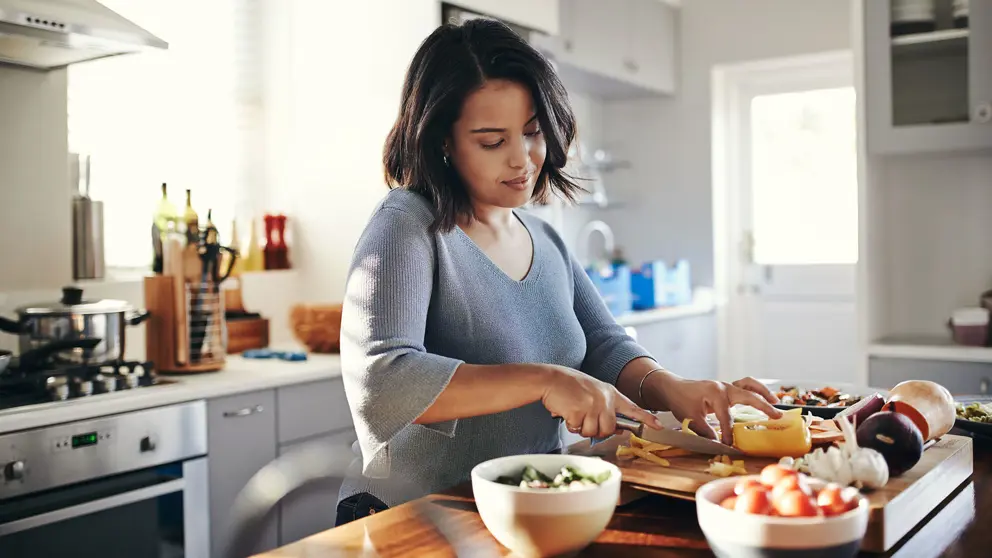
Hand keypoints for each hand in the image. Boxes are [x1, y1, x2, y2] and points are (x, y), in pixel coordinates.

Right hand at [541, 365, 661, 437]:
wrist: (551, 379)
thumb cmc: (570, 387)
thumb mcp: (594, 393)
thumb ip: (607, 408)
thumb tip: (619, 429)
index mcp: (610, 393)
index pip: (632, 408)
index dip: (646, 419)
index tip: (659, 426)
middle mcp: (604, 399)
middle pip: (609, 428)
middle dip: (596, 429)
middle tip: (584, 418)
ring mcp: (592, 405)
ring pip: (594, 432)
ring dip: (582, 428)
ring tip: (575, 413)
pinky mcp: (579, 411)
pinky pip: (578, 429)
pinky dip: (571, 425)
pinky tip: (567, 412)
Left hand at [645, 375, 781, 444]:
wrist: (673, 387)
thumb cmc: (680, 401)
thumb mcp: (690, 418)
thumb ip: (706, 431)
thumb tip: (719, 444)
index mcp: (715, 394)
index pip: (727, 418)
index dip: (729, 433)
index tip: (729, 446)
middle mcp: (724, 387)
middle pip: (748, 395)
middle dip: (763, 406)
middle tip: (777, 417)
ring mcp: (726, 386)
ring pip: (749, 385)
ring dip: (763, 392)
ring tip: (775, 402)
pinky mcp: (726, 388)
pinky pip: (744, 386)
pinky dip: (755, 391)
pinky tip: (764, 399)